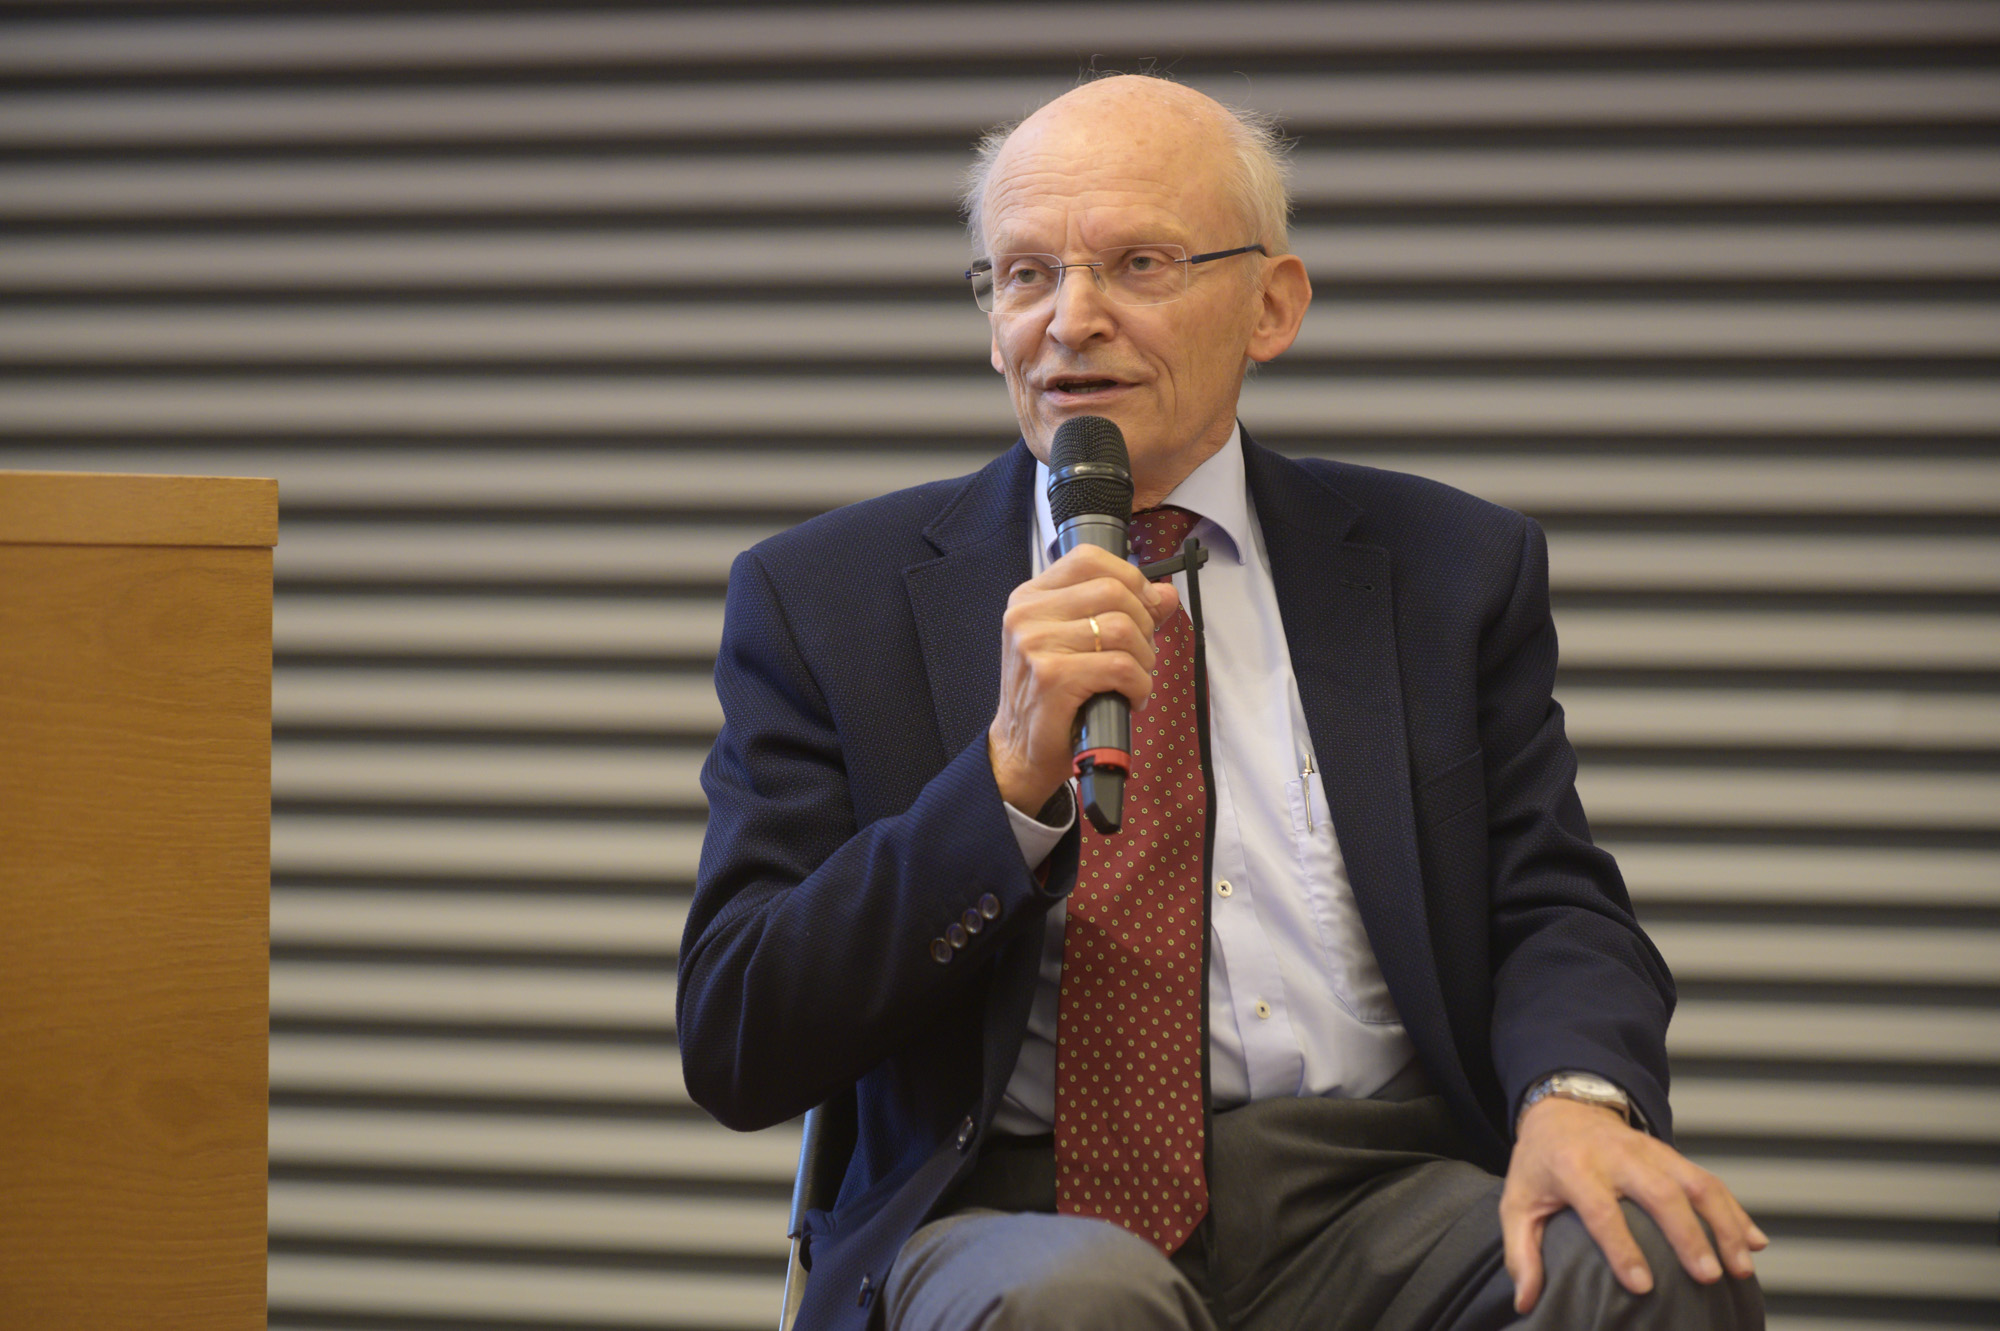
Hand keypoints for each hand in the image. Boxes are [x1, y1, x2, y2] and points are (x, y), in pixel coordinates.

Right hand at [988, 544, 1178, 814]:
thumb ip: (1124, 612)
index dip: (1130, 578)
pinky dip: (1139, 686)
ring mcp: (1035, 644)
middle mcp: (1026, 614)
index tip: (1145, 607)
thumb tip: (1166, 593)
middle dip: (1143, 624)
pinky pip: (1120, 666)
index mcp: (1031, 597)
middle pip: (1113, 591)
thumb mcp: (1083, 645)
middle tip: (1141, 654)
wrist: (1020, 749)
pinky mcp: (1051, 677)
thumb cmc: (1053, 696)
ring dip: (1143, 660)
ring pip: (1121, 629)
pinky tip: (1129, 698)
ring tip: (1133, 679)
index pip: (1088, 558)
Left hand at [1500, 1095, 1767, 1312]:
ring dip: (1724, 1223)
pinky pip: (1708, 1179)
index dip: (1621, 1247)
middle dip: (1687, 1235)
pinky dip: (1734, 1210)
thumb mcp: (1517, 1202)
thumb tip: (1526, 1302)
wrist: (1562, 1109)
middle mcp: (1616, 1155)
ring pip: (1694, 1182)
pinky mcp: (1670, 1154)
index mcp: (1573, 1167)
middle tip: (1708, 1277)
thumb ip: (1521, 1252)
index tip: (1642, 1286)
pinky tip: (1755, 1242)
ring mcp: (1648, 1151)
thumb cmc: (1539, 1164)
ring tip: (1741, 1267)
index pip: (1601, 1208)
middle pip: (1658, 1192)